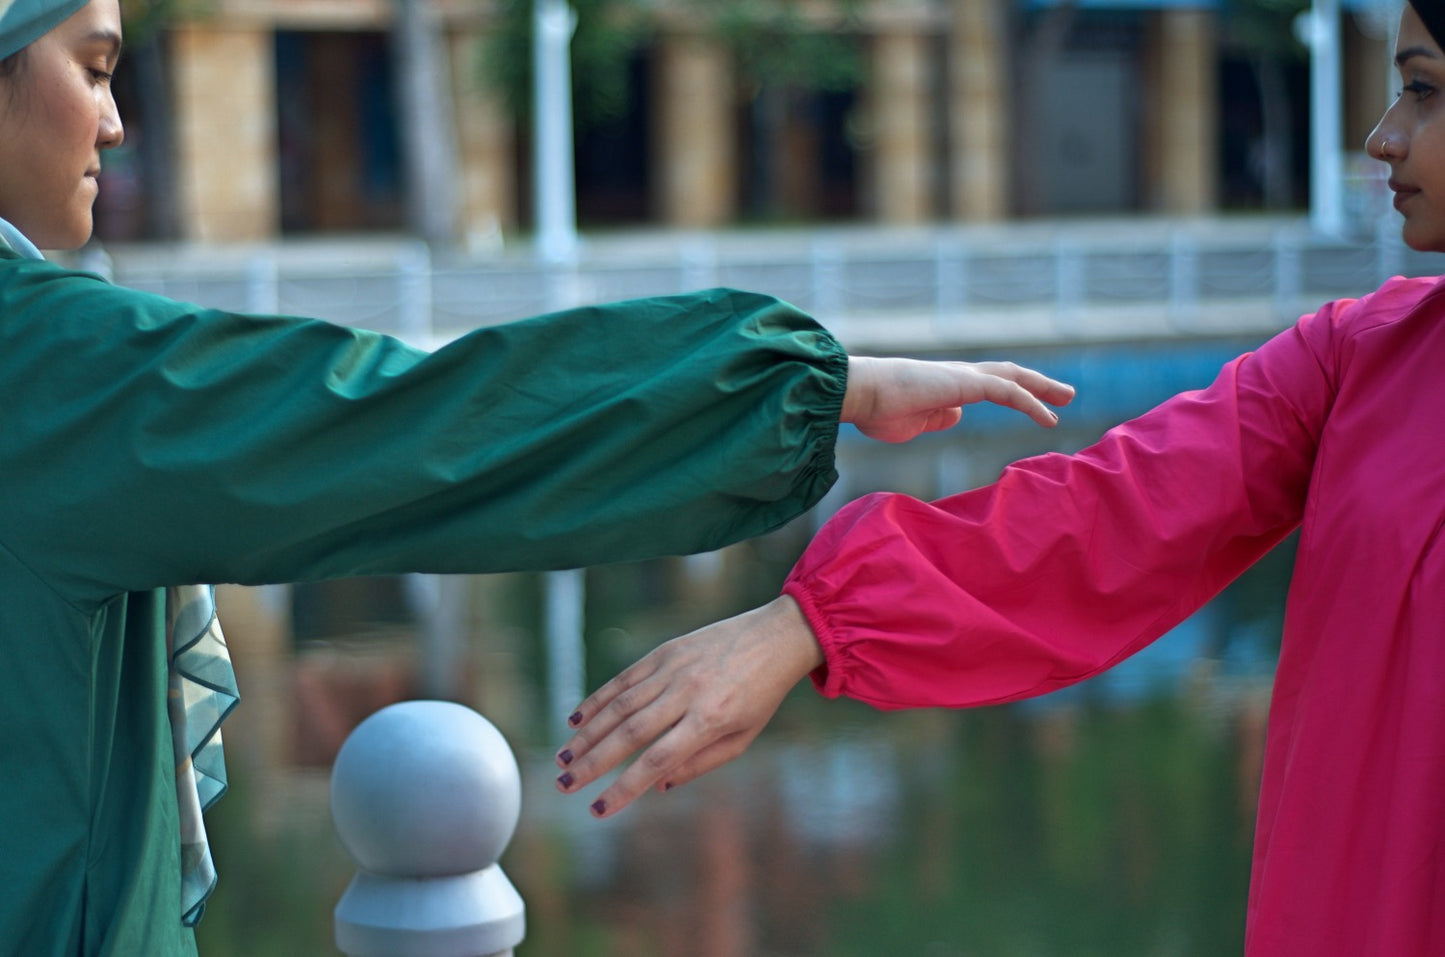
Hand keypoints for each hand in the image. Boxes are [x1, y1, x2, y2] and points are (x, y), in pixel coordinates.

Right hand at [554, 595, 822, 817]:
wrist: (775, 636)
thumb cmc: (761, 695)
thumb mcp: (743, 738)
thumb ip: (700, 764)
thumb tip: (657, 786)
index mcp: (710, 720)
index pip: (658, 760)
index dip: (625, 788)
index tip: (597, 810)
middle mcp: (687, 693)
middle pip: (629, 734)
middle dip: (592, 763)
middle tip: (563, 785)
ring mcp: (673, 669)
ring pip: (620, 705)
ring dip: (587, 733)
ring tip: (563, 757)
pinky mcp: (665, 651)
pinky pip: (625, 678)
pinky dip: (598, 698)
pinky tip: (576, 718)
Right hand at [842, 356, 1074, 441]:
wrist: (859, 393)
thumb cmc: (874, 410)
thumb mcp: (911, 423)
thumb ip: (936, 418)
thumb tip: (956, 415)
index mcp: (945, 387)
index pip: (988, 386)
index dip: (1014, 394)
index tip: (1032, 406)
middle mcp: (957, 376)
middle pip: (1007, 375)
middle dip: (1036, 383)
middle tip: (1063, 392)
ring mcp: (962, 377)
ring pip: (1013, 378)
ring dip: (1042, 387)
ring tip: (1067, 396)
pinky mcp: (965, 383)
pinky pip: (1007, 391)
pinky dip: (1031, 403)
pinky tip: (1048, 416)